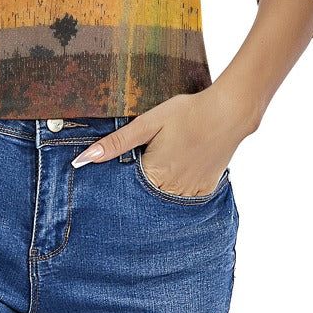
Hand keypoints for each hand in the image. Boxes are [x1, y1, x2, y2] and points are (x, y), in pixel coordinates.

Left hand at [70, 86, 251, 196]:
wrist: (228, 112)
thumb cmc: (186, 113)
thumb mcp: (147, 123)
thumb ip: (116, 143)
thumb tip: (83, 160)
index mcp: (154, 174)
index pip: (125, 189)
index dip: (120, 179)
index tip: (121, 169)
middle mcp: (172, 190)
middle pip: (144, 197)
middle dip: (138, 186)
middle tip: (147, 160)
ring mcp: (191, 193)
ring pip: (164, 199)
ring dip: (158, 188)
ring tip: (165, 162)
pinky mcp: (206, 190)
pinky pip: (185, 198)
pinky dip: (178, 188)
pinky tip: (180, 167)